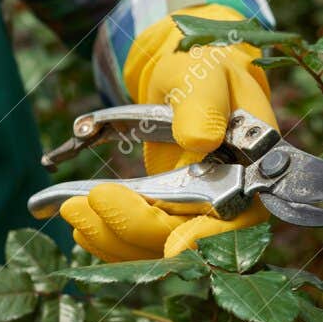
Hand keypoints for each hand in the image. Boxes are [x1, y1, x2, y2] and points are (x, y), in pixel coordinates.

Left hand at [59, 5, 276, 260]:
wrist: (184, 82)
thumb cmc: (203, 72)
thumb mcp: (204, 76)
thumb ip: (204, 104)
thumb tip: (199, 139)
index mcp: (250, 174)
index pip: (235, 221)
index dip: (205, 239)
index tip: (171, 245)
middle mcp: (227, 205)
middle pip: (185, 239)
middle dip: (136, 227)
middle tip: (93, 199)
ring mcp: (194, 216)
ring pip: (156, 249)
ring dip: (113, 237)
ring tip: (72, 210)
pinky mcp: (166, 219)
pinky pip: (139, 243)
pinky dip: (108, 238)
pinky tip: (82, 224)